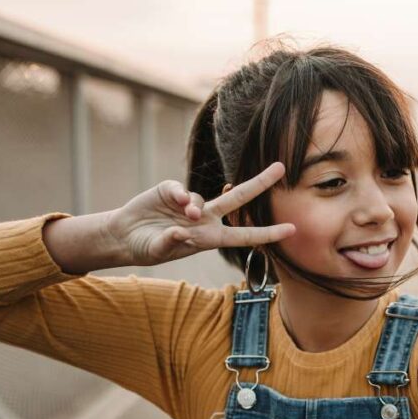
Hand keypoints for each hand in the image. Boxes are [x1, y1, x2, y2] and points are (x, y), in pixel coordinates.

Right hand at [107, 162, 295, 266]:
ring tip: (185, 217)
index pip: (245, 235)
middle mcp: (205, 220)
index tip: (293, 229)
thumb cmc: (147, 248)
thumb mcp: (159, 251)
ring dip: (194, 206)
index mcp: (210, 239)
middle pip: (238, 199)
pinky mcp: (170, 192)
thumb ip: (172, 242)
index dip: (268, 233)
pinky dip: (178, 194)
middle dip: (260, 182)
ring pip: (202, 197)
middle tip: (281, 167)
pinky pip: (179, 189)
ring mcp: (189, 205)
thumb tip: (183, 230)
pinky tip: (173, 202)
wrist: (124, 237)